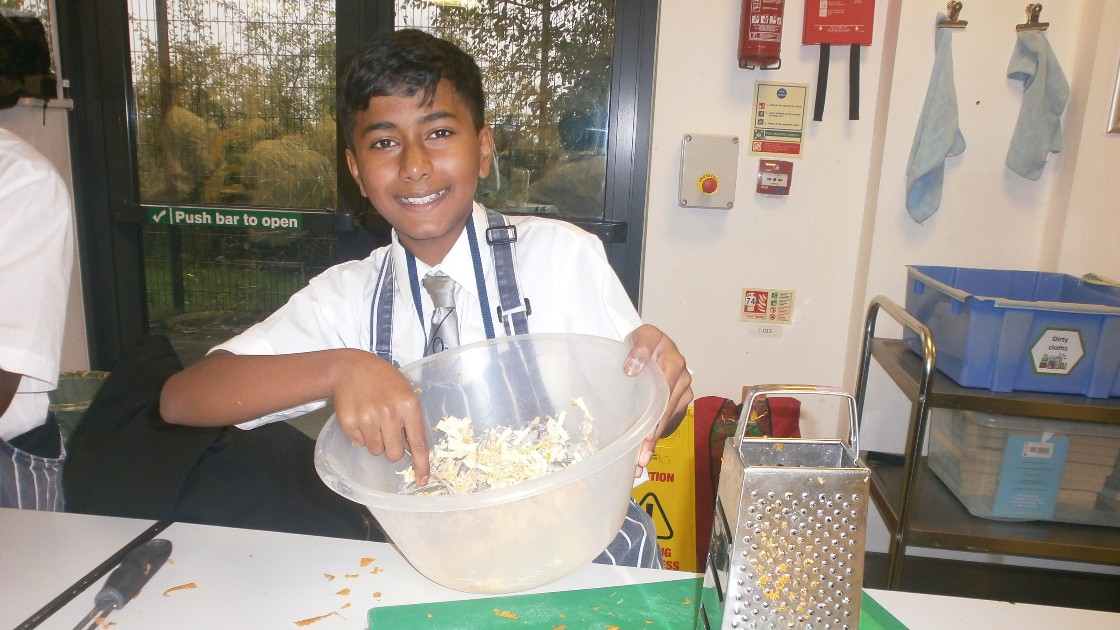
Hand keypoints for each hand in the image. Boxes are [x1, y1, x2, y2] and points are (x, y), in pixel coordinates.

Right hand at [329, 351, 430, 484]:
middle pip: (394, 454)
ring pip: (376, 450)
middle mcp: (389, 413)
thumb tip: (413, 449)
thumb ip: (410, 419)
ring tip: (373, 419)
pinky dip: (361, 435)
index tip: (423, 480)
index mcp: (408, 405)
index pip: (418, 443)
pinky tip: (360, 416)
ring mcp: (368, 418)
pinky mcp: (350, 423)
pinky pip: (359, 443)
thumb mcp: (404, 392)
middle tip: (387, 432)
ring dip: (376, 441)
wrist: (350, 368)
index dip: (421, 464)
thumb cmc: (383, 381)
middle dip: (392, 448)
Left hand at [623, 324, 692, 475]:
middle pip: (666, 410)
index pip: (664, 391)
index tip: (645, 434)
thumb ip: (639, 348)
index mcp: (673, 360)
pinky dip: (657, 434)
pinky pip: (669, 418)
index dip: (655, 415)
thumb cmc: (643, 342)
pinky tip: (646, 450)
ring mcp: (683, 388)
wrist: (650, 344)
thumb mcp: (641, 337)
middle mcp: (683, 375)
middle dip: (653, 434)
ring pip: (668, 418)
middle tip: (640, 456)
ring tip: (641, 460)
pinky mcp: (681, 398)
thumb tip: (632, 369)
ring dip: (654, 439)